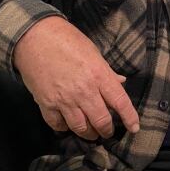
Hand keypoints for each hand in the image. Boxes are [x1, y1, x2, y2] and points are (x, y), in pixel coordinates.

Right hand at [13, 15, 139, 140]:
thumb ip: (106, 72)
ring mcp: (64, 99)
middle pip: (101, 120)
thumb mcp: (93, 52)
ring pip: (81, 128)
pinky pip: (59, 125)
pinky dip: (65, 128)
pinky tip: (68, 125)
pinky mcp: (46, 104)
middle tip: (107, 132)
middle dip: (107, 130)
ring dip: (88, 134)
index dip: (129, 118)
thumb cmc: (67, 40)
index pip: (120, 102)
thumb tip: (120, 82)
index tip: (134, 128)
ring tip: (91, 133)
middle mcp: (84, 91)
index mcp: (99, 75)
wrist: (35, 37)